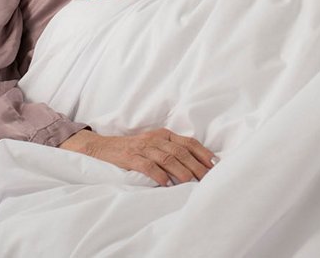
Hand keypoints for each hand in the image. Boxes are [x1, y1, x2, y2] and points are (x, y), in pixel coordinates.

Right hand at [60, 127, 215, 185]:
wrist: (103, 147)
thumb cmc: (133, 149)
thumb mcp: (154, 145)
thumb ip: (171, 151)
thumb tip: (195, 166)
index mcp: (164, 135)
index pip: (189, 142)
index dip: (203, 153)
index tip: (215, 165)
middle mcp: (156, 139)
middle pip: (181, 152)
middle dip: (196, 166)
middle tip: (207, 179)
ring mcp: (143, 147)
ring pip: (168, 158)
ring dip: (181, 171)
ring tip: (191, 183)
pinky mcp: (131, 157)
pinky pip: (148, 165)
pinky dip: (159, 175)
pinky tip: (166, 184)